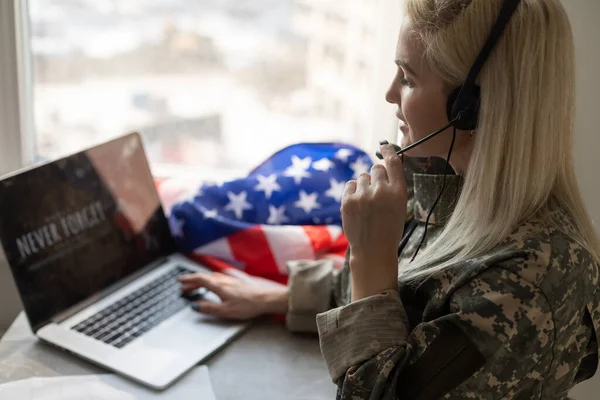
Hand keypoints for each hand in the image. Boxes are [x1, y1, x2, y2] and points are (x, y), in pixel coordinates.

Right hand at [178, 270, 288, 319]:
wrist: (267, 298)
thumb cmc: (248, 305)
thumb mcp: (225, 311)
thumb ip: (209, 308)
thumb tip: (195, 306)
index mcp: (219, 286)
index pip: (200, 279)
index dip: (189, 280)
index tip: (180, 281)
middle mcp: (224, 279)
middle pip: (205, 278)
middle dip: (194, 282)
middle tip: (185, 287)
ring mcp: (232, 279)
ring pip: (214, 277)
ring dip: (203, 280)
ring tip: (198, 286)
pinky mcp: (240, 280)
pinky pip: (222, 277)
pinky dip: (213, 279)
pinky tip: (217, 283)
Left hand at [341, 143, 406, 299]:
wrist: (372, 249)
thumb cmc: (389, 228)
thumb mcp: (400, 206)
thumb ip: (393, 186)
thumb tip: (383, 165)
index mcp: (398, 192)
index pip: (393, 162)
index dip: (388, 151)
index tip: (384, 146)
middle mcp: (381, 191)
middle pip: (376, 168)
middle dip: (376, 176)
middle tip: (376, 192)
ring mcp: (363, 196)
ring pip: (363, 176)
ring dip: (364, 185)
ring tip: (367, 203)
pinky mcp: (347, 200)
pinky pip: (350, 184)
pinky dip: (353, 191)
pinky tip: (358, 205)